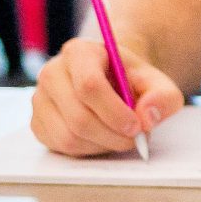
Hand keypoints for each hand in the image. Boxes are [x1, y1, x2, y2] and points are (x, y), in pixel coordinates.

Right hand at [30, 37, 184, 156]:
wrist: (113, 79)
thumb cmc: (132, 79)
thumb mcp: (157, 81)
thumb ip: (162, 96)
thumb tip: (147, 117)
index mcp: (79, 52)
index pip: (89, 85)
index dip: (114, 111)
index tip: (137, 126)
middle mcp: (52, 73)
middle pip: (78, 116)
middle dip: (111, 134)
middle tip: (135, 138)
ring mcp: (40, 99)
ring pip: (68, 136)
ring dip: (101, 144)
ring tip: (122, 137)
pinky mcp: (38, 123)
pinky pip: (60, 146)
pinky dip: (87, 149)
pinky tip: (104, 139)